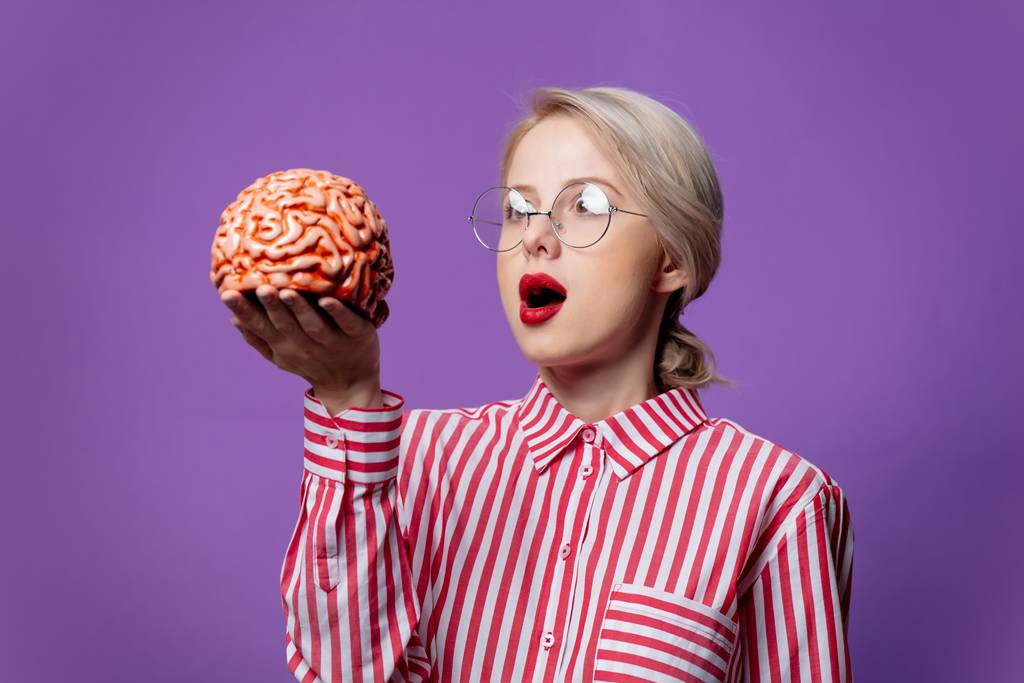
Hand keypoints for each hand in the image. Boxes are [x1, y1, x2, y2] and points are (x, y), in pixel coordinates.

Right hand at [220, 284, 380, 392]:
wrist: (350, 384)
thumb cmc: (310, 361)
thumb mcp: (280, 355)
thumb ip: (257, 337)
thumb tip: (233, 317)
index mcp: (284, 346)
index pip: (259, 327)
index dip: (243, 311)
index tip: (227, 294)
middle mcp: (305, 345)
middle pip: (285, 324)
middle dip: (271, 306)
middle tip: (259, 287)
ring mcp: (332, 341)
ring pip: (313, 324)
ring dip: (300, 309)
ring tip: (287, 292)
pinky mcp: (357, 335)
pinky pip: (346, 323)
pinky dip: (337, 313)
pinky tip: (328, 301)